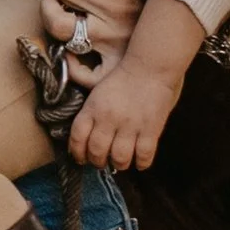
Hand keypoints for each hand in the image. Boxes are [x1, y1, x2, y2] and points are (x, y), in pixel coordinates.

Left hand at [67, 58, 182, 174]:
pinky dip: (141, 163)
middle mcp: (108, 119)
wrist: (151, 65)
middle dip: (98, 161)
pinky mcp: (150, 129)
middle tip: (102, 161)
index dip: (77, 153)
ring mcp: (130, 125)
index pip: (77, 137)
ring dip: (119, 164)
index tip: (81, 158)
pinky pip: (144, 156)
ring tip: (121, 162)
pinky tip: (140, 161)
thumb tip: (87, 133)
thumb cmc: (125, 75)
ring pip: (119, 158)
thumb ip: (92, 111)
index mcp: (93, 108)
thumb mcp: (98, 89)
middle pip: (97, 152)